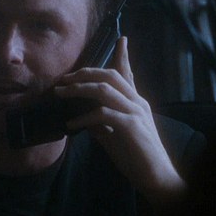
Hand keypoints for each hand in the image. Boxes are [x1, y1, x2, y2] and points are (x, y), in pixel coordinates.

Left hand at [53, 37, 185, 205]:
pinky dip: (83, 117)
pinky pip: (103, 114)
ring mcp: (135, 113)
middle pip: (110, 75)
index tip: (121, 38)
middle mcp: (137, 102)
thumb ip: (100, 123)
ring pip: (105, 89)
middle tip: (63, 79)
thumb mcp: (114, 135)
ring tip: (60, 94)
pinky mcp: (131, 127)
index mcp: (135, 102)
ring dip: (79, 89)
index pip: (128, 73)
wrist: (155, 176)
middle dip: (84, 73)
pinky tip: (71, 124)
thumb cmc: (135, 156)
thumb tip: (80, 116)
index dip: (123, 56)